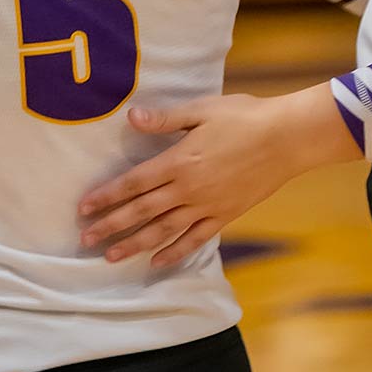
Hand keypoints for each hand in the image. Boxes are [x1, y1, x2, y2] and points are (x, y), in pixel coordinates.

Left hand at [77, 85, 359, 268]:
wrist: (287, 139)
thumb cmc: (244, 117)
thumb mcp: (201, 110)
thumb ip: (164, 119)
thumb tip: (130, 118)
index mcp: (179, 161)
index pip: (133, 183)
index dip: (107, 196)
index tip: (84, 209)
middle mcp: (188, 189)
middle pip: (142, 211)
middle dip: (111, 226)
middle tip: (86, 240)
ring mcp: (207, 206)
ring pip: (164, 231)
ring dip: (135, 244)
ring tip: (111, 257)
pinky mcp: (226, 215)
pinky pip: (195, 239)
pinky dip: (175, 252)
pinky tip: (157, 261)